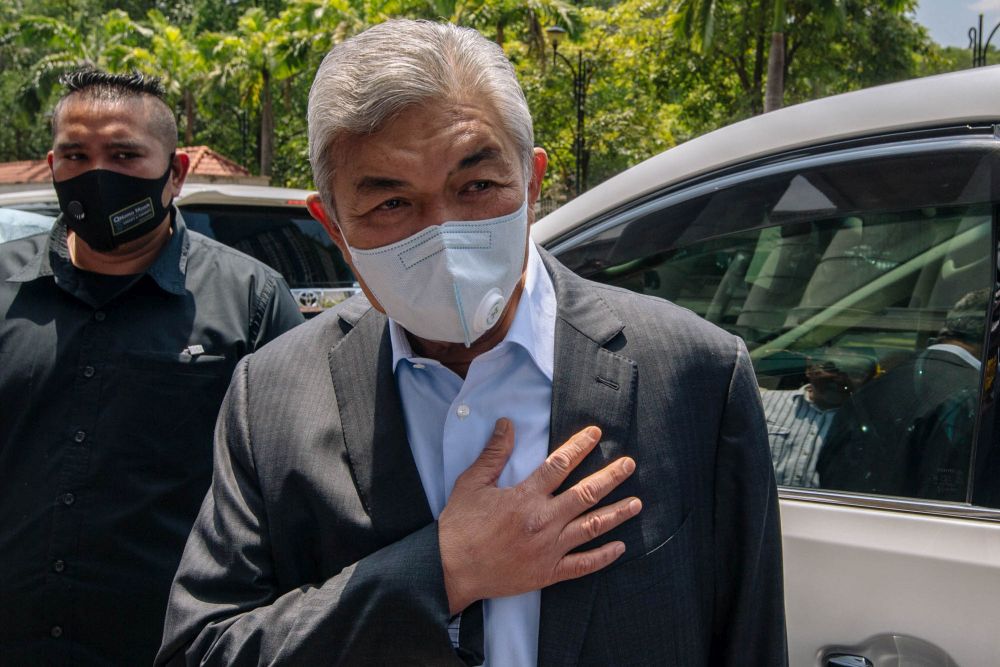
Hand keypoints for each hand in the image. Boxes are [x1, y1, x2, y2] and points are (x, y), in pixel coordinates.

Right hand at [438, 418, 641, 614]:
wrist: (451, 570)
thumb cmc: (460, 526)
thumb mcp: (472, 483)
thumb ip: (494, 454)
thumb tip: (507, 424)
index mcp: (525, 497)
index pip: (560, 465)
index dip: (580, 447)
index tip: (596, 434)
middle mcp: (543, 521)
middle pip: (585, 494)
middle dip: (610, 477)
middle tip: (629, 465)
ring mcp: (548, 549)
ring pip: (591, 528)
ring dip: (616, 514)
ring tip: (636, 503)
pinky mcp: (547, 573)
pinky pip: (582, 565)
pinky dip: (603, 557)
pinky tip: (620, 547)